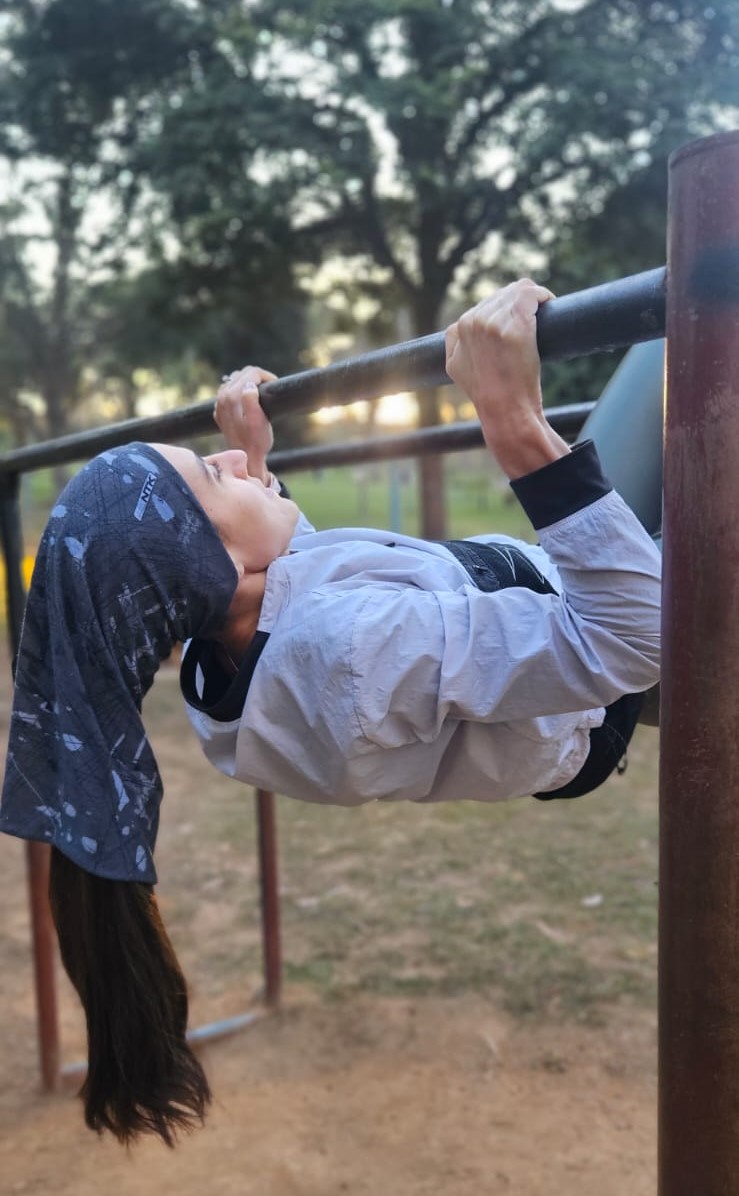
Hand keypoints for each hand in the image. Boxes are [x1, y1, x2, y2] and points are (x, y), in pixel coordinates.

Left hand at [215, 366, 276, 485]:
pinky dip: (239, 392)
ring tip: (261, 393)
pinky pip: (229, 392)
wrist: (245, 458)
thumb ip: (251, 400)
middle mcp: (222, 397)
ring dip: (248, 382)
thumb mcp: (259, 421)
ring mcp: (219, 404)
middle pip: (242, 374)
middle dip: (258, 377)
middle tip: (270, 388)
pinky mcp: (220, 411)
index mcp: (232, 396)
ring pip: (234, 381)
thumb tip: (249, 385)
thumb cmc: (256, 441)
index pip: (251, 372)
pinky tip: (248, 401)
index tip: (275, 385)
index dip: (266, 376)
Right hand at [445, 279, 568, 478]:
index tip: (522, 319)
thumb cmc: (487, 394)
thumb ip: (454, 343)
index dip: (507, 308)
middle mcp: (474, 322)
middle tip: (536, 316)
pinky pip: (532, 295)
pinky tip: (549, 303)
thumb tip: (458, 328)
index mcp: (459, 329)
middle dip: (521, 302)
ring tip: (544, 310)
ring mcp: (494, 323)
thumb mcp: (456, 368)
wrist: (504, 411)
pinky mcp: (516, 326)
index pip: (487, 303)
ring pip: (519, 291)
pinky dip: (544, 296)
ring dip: (534, 299)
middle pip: (504, 294)